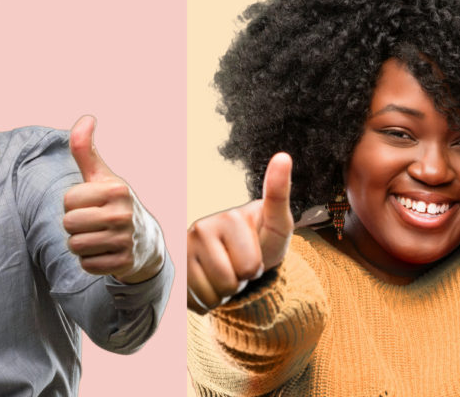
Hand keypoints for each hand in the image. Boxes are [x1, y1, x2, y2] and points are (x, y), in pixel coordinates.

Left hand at [62, 115, 155, 282]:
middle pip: (69, 224)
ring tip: (97, 237)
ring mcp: (125, 239)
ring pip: (76, 246)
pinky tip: (104, 253)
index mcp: (116, 189)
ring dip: (80, 244)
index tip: (89, 204)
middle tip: (91, 223)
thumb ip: (86, 150)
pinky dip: (90, 261)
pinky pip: (87, 265)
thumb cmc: (114, 203)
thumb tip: (87, 117)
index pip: (68, 201)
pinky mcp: (124, 263)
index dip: (72, 204)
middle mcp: (123, 213)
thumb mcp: (101, 176)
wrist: (145, 242)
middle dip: (74, 226)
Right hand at [186, 152, 294, 310]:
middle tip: (242, 264)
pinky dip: (211, 301)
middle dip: (243, 281)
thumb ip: (279, 195)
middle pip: (230, 283)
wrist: (240, 256)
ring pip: (213, 295)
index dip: (256, 268)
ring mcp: (185, 250)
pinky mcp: (176, 270)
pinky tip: (212, 281)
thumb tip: (283, 155)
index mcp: (228, 218)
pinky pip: (198, 304)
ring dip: (226, 292)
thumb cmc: (263, 238)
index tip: (253, 249)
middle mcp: (201, 229)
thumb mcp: (278, 224)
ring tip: (229, 271)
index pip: (249, 267)